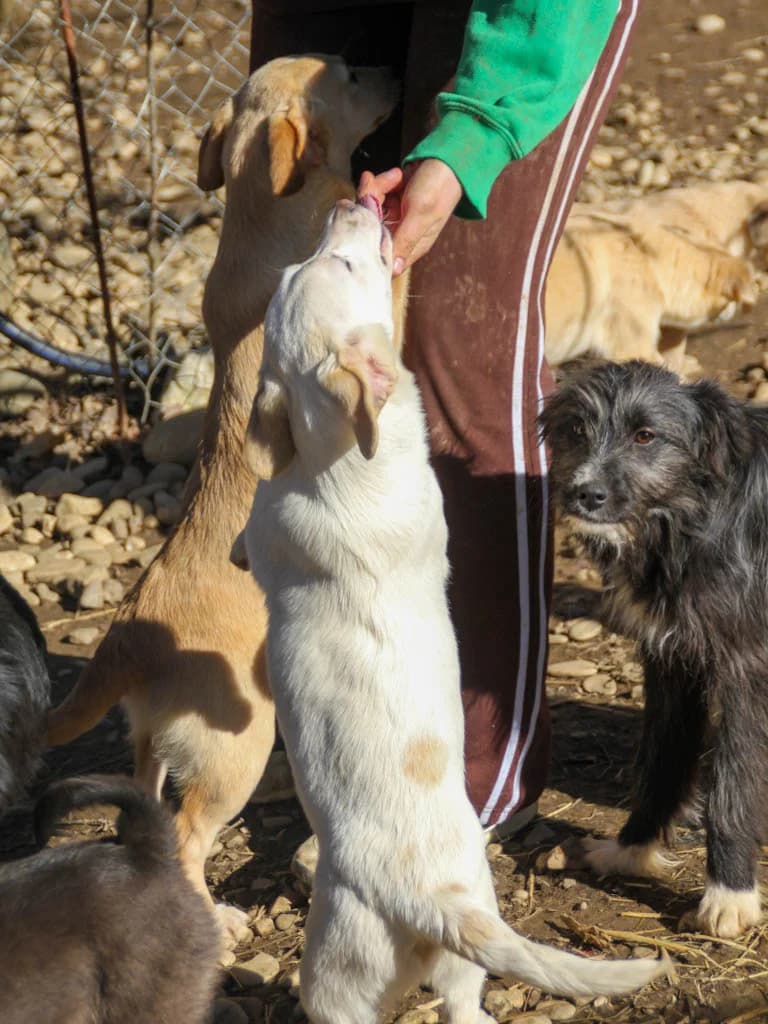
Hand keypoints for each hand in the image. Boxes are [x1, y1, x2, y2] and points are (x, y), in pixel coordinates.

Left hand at [358, 159, 462, 275]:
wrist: (448, 158)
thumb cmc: (439, 187)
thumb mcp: (420, 214)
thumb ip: (405, 240)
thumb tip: (393, 271)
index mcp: (411, 245)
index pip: (381, 255)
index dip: (368, 240)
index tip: (364, 218)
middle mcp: (401, 234)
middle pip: (370, 229)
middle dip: (370, 204)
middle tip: (375, 185)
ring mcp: (396, 218)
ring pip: (370, 210)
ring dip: (376, 188)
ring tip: (395, 176)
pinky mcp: (392, 202)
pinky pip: (375, 195)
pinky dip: (382, 182)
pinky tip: (397, 175)